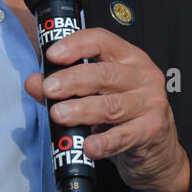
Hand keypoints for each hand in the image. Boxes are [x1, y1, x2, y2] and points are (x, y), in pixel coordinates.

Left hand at [25, 27, 189, 191]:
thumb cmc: (125, 116)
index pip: (102, 41)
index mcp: (128, 58)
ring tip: (59, 114)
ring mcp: (151, 103)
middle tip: (49, 89)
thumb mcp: (95, 96)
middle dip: (72, 80)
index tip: (53, 56)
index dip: (76, 45)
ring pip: (111, 105)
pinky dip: (104, 142)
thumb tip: (33, 83)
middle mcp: (143, 76)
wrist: (158, 151)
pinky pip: (124, 136)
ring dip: (82, 110)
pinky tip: (88, 146)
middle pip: (105, 74)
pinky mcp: (153, 129)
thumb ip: (64, 88)